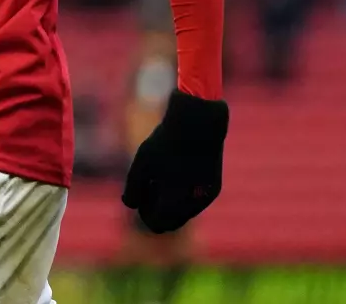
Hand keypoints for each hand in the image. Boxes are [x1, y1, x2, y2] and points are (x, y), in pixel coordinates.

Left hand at [122, 89, 228, 232]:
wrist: (199, 122)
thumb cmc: (165, 142)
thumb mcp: (142, 163)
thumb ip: (132, 189)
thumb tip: (131, 205)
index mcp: (174, 202)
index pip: (155, 223)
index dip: (144, 212)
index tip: (139, 192)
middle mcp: (194, 205)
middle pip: (171, 222)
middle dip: (157, 210)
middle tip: (149, 186)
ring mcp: (206, 197)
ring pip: (184, 213)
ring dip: (172, 204)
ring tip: (162, 176)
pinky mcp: (215, 187)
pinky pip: (196, 201)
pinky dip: (185, 195)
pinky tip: (178, 173)